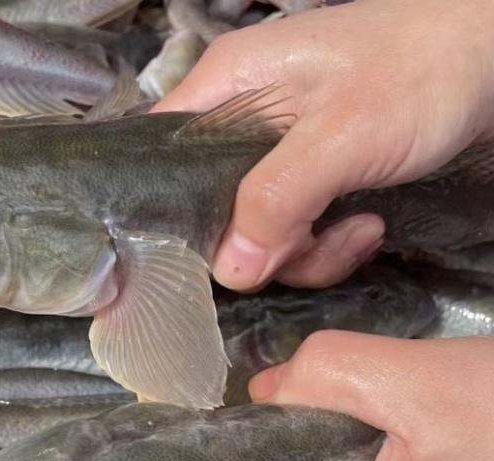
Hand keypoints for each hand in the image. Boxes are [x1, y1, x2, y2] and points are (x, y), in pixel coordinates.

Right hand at [153, 0, 493, 289]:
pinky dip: (330, 246)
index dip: (173, 215)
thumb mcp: (345, 132)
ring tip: (358, 227)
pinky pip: (292, 236)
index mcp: (224, 87)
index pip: (161, 160)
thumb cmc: (421, 69)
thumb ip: (279, 198)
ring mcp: (275, 157)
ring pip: (256, 236)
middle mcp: (239, 124)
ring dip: (308, 252)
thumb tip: (229, 270)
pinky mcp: (308, 181)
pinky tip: (367, 225)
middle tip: (311, 235)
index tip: (213, 252)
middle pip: (212, 214)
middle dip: (264, 244)